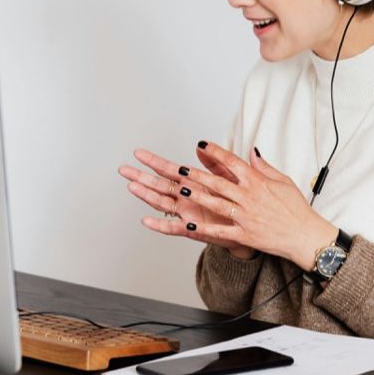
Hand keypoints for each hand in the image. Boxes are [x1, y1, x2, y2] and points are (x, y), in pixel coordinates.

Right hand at [119, 147, 253, 258]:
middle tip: (124, 169)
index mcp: (194, 183)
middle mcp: (186, 198)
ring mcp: (187, 213)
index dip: (154, 162)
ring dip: (146, 195)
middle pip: (159, 185)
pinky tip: (146, 221)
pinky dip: (160, 225)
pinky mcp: (193, 229)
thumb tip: (201, 145)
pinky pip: (174, 228)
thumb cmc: (237, 203)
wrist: (249, 228)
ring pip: (162, 203)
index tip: (139, 153)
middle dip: (141, 177)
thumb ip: (215, 162)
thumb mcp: (227, 177)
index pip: (170, 170)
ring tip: (132, 187)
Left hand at [172, 141, 338, 271]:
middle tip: (180, 168)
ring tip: (182, 190)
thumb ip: (264, 167)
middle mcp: (250, 198)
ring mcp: (246, 217)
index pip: (233, 162)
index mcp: (258, 182)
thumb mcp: (284, 181)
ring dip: (198, 196)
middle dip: (197, 174)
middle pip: (219, 182)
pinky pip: (221, 231)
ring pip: (217, 204)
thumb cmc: (296, 209)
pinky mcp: (245, 235)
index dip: (215, 152)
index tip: (202, 145)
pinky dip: (204, 228)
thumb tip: (252, 152)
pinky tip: (189, 224)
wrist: (305, 236)